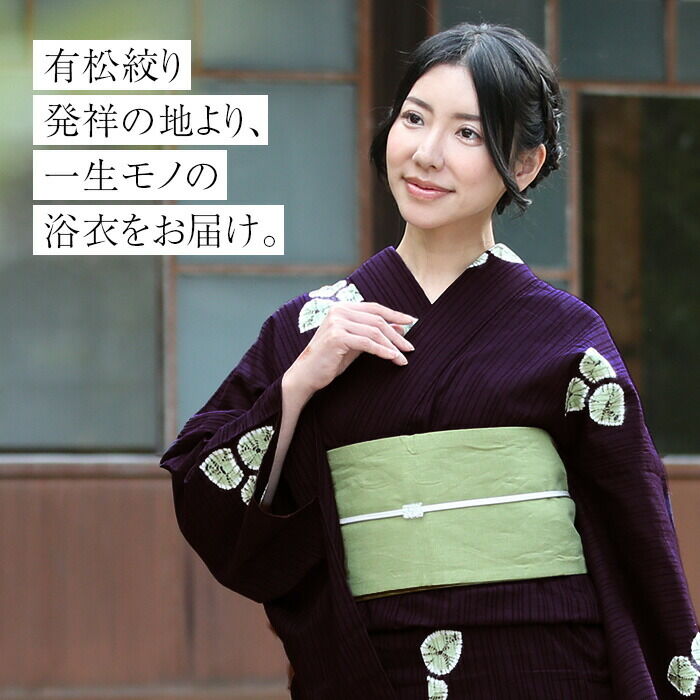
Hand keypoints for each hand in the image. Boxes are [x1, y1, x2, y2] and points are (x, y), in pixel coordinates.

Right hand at [285, 301, 416, 395]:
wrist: (306, 374)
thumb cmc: (330, 360)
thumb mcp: (356, 343)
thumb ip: (374, 333)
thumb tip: (401, 327)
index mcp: (342, 308)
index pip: (374, 308)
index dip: (394, 314)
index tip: (411, 321)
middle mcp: (339, 311)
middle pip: (377, 320)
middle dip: (396, 335)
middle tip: (410, 348)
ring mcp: (337, 323)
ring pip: (374, 331)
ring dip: (392, 346)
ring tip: (403, 358)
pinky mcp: (337, 337)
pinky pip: (367, 343)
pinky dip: (382, 351)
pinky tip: (393, 358)